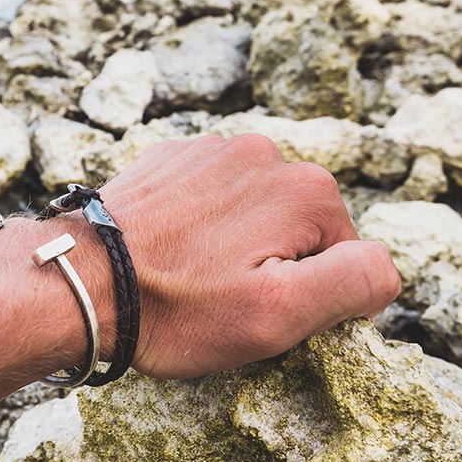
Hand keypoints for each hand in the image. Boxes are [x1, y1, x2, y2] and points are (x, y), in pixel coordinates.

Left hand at [99, 134, 400, 378]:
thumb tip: (380, 263)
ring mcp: (210, 147)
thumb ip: (354, 282)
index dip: (308, 290)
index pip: (343, 251)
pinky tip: (168, 245)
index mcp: (303, 188)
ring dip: (234, 238)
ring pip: (252, 207)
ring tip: (191, 271)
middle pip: (297, 223)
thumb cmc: (177, 306)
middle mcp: (261, 152)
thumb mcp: (279, 314)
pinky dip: (199, 219)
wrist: (80, 277)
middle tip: (223, 293)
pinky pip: (208, 192)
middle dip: (273, 260)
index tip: (259, 305)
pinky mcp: (171, 155)